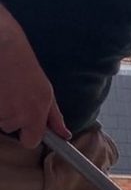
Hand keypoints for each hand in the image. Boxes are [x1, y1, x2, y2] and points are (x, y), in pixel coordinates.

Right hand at [0, 9, 69, 148]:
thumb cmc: (25, 66)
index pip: (30, 142)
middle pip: (11, 128)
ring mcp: (1, 111)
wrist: (3, 46)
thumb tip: (65, 135)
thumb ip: (54, 118)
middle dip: (12, 117)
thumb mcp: (46, 92)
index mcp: (35, 114)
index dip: (28, 134)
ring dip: (1, 108)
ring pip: (0, 120)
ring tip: (5, 88)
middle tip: (13, 96)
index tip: (27, 125)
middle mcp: (18, 115)